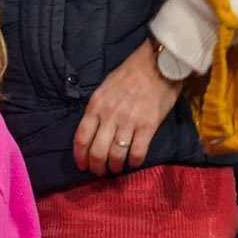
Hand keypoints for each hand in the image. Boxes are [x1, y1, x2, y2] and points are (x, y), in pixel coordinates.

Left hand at [73, 39, 184, 176]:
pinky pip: (138, 151)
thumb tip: (92, 130)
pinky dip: (134, 162)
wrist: (157, 65)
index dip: (80, 156)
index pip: (81, 138)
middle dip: (96, 166)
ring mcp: (129, 122)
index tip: (81, 165)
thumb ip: (97, 110)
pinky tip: (133, 163)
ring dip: (114, 166)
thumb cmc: (129, 75)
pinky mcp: (148, 126)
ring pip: (116, 154)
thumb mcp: (104, 89)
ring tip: (115, 169)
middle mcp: (109, 116)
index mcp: (95, 107)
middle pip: (97, 151)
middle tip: (99, 172)